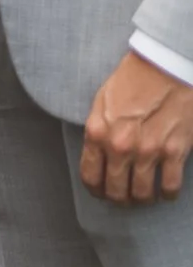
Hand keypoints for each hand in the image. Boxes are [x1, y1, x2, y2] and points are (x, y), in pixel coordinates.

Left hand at [81, 50, 192, 205]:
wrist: (164, 67)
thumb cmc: (132, 80)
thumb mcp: (101, 102)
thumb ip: (98, 130)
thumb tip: (97, 153)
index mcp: (97, 133)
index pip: (90, 175)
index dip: (95, 190)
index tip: (100, 193)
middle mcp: (120, 146)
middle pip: (115, 190)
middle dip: (118, 198)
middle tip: (123, 198)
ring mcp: (148, 152)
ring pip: (142, 193)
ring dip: (142, 199)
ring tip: (144, 196)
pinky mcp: (174, 152)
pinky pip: (170, 186)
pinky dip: (168, 193)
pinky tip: (166, 191)